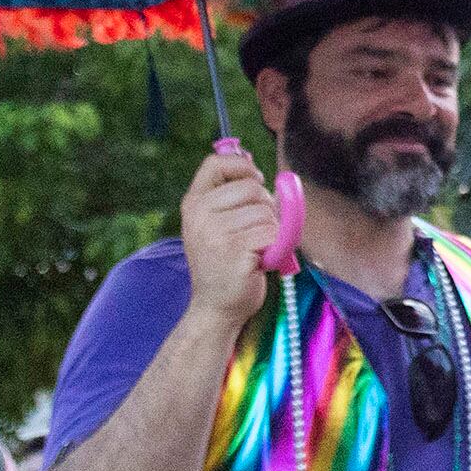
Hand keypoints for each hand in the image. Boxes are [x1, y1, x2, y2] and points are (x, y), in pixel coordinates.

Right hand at [180, 142, 278, 331]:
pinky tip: (260, 260)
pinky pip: (273, 233)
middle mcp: (200, 215)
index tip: (255, 181)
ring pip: (266, 212)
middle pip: (252, 187)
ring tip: (255, 249)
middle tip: (255, 231)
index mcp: (193, 203)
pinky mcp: (235, 250)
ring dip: (271, 231)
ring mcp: (216, 233)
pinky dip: (276, 246)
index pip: (216, 163)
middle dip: (265, 207)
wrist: (216, 308)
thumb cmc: (225, 264)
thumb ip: (229, 198)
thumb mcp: (215, 225)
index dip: (242, 166)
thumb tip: (254, 167)